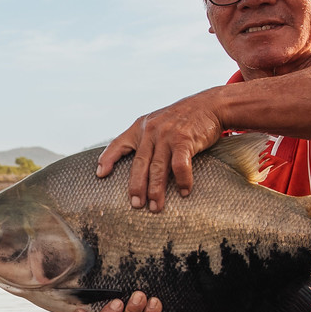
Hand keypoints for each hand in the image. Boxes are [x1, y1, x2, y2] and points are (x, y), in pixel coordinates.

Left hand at [95, 90, 227, 210]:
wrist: (210, 104)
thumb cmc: (184, 118)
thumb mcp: (158, 122)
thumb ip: (146, 138)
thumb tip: (138, 163)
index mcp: (141, 127)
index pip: (119, 143)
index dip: (108, 158)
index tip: (100, 174)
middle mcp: (151, 131)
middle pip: (139, 164)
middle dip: (136, 187)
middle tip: (136, 204)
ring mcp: (167, 136)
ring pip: (157, 168)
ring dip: (156, 190)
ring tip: (155, 207)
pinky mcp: (184, 140)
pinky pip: (179, 165)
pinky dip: (181, 181)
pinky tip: (183, 192)